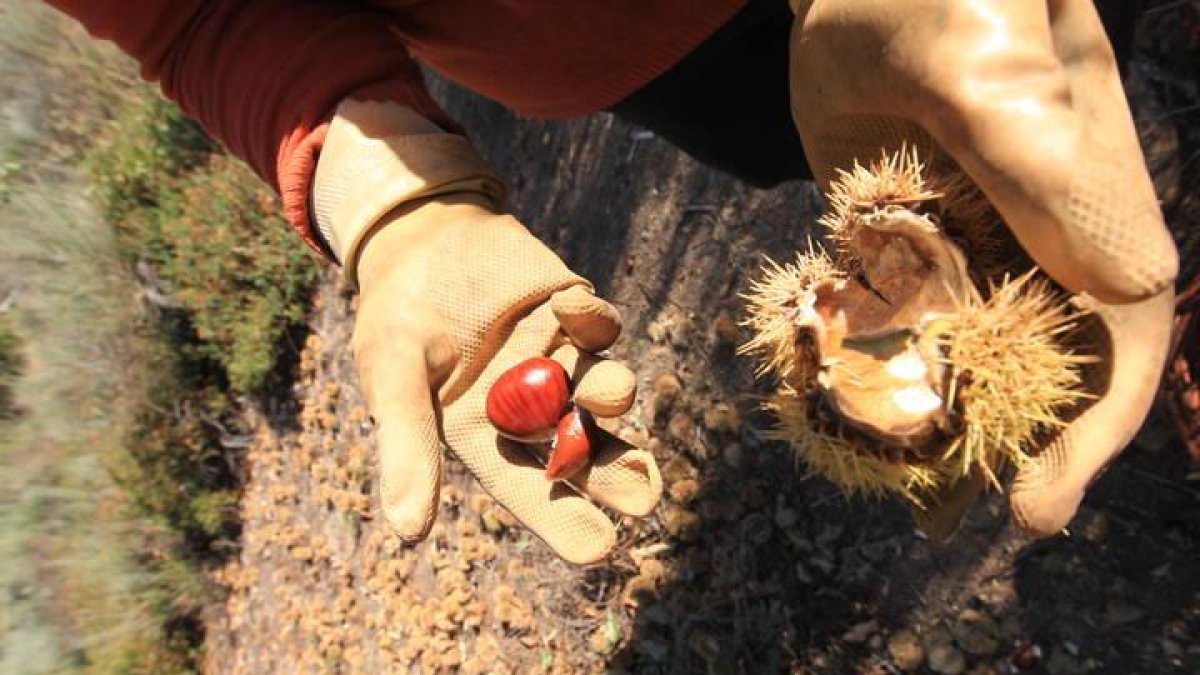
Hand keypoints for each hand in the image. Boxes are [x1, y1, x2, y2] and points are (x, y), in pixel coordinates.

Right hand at [350, 194, 660, 563]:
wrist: (419, 236)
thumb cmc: (397, 315)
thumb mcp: (392, 376)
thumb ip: (406, 446)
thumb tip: (408, 533)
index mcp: (486, 435)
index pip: (529, 489)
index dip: (564, 518)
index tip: (600, 549)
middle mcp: (532, 408)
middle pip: (581, 449)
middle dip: (614, 472)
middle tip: (644, 498)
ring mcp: (560, 360)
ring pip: (599, 389)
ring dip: (611, 393)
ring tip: (613, 391)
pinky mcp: (575, 314)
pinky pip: (597, 324)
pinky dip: (594, 320)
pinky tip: (573, 307)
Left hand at [788, 0, 1178, 536]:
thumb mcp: (983, 73)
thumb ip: (1045, 168)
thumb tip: (1136, 285)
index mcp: (1087, 194)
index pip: (1118, 331)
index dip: (1096, 424)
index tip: (1039, 506)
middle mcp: (1034, 221)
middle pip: (1042, 354)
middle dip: (1009, 438)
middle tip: (949, 512)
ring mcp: (960, 225)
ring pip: (963, 340)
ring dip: (929, 403)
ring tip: (876, 465)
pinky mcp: (892, 219)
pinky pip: (888, 302)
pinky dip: (865, 347)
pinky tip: (820, 382)